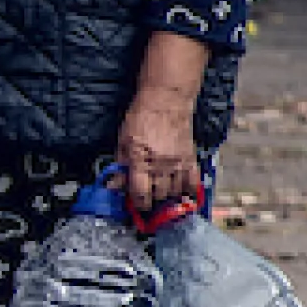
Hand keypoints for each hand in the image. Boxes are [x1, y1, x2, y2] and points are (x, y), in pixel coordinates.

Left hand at [112, 93, 202, 220]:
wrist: (166, 101)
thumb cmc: (139, 119)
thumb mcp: (122, 141)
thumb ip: (120, 166)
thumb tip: (114, 187)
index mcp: (140, 161)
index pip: (140, 193)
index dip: (137, 205)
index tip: (135, 206)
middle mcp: (160, 165)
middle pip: (159, 196)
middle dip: (151, 200)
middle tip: (147, 198)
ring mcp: (178, 163)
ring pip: (176, 193)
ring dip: (167, 197)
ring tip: (161, 194)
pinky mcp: (191, 159)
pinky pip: (193, 183)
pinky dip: (188, 192)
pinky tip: (182, 195)